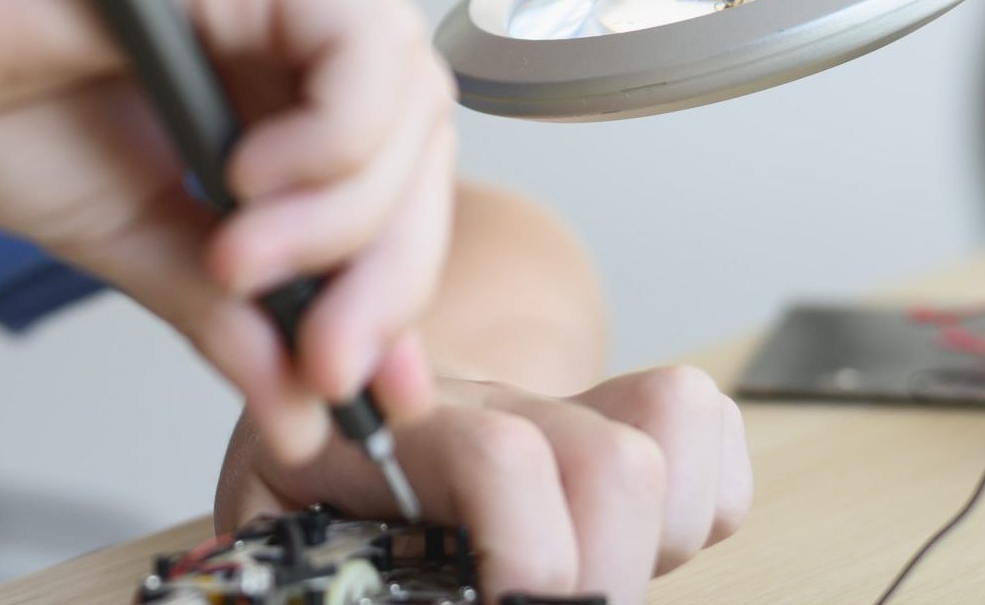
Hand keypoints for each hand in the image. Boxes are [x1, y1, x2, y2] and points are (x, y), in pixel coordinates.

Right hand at [0, 0, 457, 461]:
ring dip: (343, 214)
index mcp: (268, 75)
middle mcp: (289, 13)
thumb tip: (299, 409)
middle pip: (418, 149)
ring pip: (406, 101)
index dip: (389, 290)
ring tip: (235, 260)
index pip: (389, 188)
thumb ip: (220, 310)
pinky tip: (243, 180)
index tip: (349, 382)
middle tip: (319, 355)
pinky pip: (363, 44)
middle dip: (382, 273)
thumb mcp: (122, 234)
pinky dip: (328, 135)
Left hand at [213, 368, 752, 602]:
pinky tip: (636, 551)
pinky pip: (710, 432)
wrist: (339, 405)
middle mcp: (496, 401)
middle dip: (604, 577)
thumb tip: (365, 593)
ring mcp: (566, 399)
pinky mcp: (623, 410)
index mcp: (399, 429)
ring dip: (660, 540)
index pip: (502, 459)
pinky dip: (700, 507)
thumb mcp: (275, 530)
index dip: (531, 561)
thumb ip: (313, 569)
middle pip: (613, 461)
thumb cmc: (305, 490)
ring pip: (675, 429)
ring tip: (589, 588)